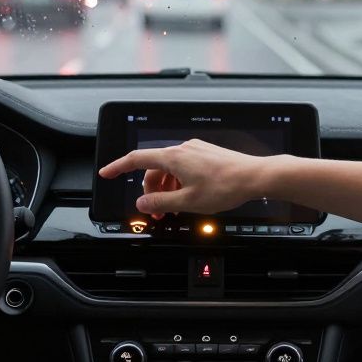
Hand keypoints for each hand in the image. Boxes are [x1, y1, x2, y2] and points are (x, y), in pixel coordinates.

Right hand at [97, 139, 269, 218]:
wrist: (254, 176)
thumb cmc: (226, 186)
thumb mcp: (188, 201)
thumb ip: (161, 202)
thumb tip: (142, 204)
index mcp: (174, 157)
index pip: (137, 159)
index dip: (118, 167)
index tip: (107, 173)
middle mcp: (183, 149)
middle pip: (155, 169)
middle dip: (151, 191)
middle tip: (157, 212)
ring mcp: (195, 150)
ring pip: (170, 169)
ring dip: (166, 188)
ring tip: (174, 208)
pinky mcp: (206, 154)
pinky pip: (183, 167)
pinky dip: (179, 182)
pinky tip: (187, 197)